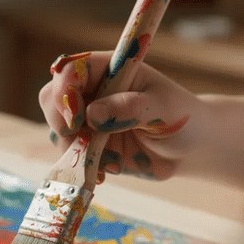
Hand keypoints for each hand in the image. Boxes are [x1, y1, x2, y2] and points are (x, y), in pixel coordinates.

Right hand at [39, 51, 205, 180]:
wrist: (191, 149)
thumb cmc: (182, 117)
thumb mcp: (162, 108)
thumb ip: (129, 108)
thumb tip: (92, 114)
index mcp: (109, 72)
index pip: (72, 70)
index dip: (64, 89)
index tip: (73, 116)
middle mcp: (93, 94)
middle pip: (52, 98)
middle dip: (59, 120)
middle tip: (76, 139)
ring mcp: (89, 122)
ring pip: (59, 132)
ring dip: (73, 149)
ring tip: (105, 163)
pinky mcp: (91, 148)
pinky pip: (72, 158)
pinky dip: (82, 167)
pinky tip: (104, 173)